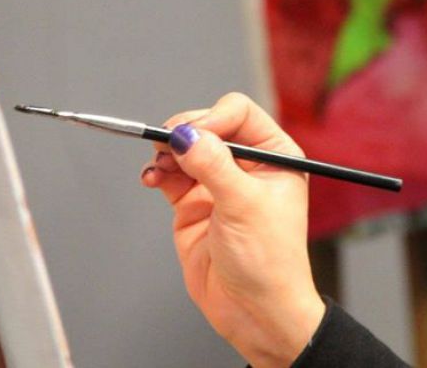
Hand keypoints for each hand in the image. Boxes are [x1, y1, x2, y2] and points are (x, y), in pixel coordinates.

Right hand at [141, 93, 324, 366]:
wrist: (253, 313)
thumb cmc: (269, 263)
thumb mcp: (244, 207)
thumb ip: (213, 166)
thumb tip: (186, 134)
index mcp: (275, 155)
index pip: (238, 113)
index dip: (213, 118)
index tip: (195, 136)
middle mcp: (246, 164)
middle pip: (207, 125)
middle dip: (186, 132)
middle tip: (169, 144)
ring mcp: (217, 183)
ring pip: (185, 147)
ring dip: (167, 150)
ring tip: (159, 164)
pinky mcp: (193, 203)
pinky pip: (169, 173)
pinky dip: (157, 170)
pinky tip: (152, 177)